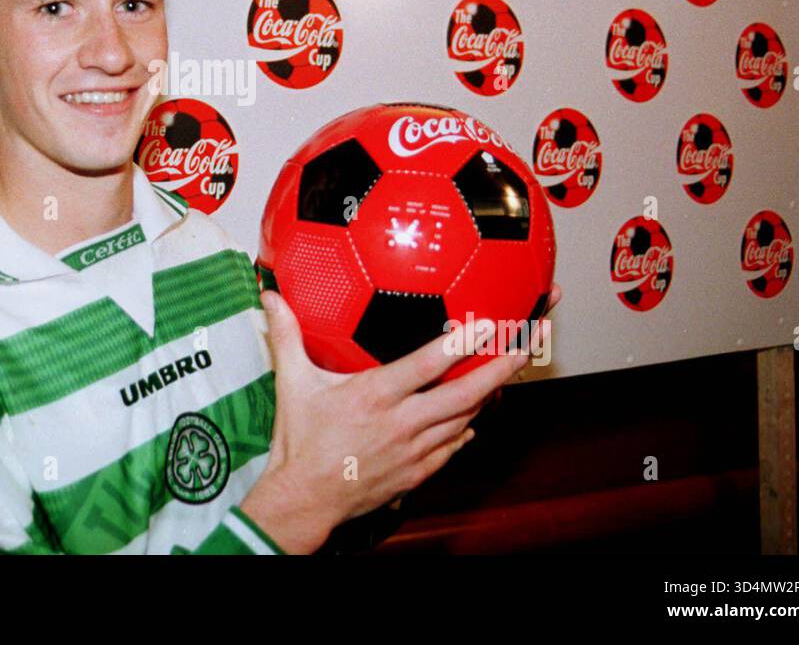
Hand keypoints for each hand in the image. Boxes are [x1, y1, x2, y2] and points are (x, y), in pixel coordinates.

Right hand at [241, 282, 559, 553]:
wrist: (304, 500)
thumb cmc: (299, 441)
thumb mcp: (291, 383)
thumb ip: (286, 336)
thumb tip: (271, 297)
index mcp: (375, 396)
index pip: (427, 365)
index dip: (462, 344)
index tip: (489, 322)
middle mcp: (402, 422)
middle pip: (465, 394)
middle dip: (502, 367)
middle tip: (527, 344)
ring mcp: (414, 450)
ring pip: (466, 418)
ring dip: (490, 393)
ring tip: (510, 369)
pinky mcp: (417, 471)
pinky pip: (453, 445)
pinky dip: (468, 426)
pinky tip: (476, 414)